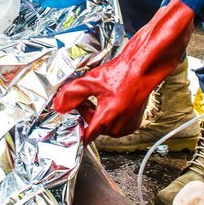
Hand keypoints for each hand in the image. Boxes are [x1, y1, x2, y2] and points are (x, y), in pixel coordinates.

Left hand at [53, 0, 194, 140]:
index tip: (68, 127)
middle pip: (93, 126)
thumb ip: (71, 95)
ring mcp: (127, 125)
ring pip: (105, 123)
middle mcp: (117, 128)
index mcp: (105, 121)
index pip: (85, 138)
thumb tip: (59, 106)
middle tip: (85, 96)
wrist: (144, 67)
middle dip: (86, 112)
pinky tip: (112, 97)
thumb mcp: (90, 80)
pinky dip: (112, 111)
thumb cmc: (123, 73)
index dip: (74, 132)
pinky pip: (117, 121)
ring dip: (99, 111)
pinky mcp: (134, 121)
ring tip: (100, 94)